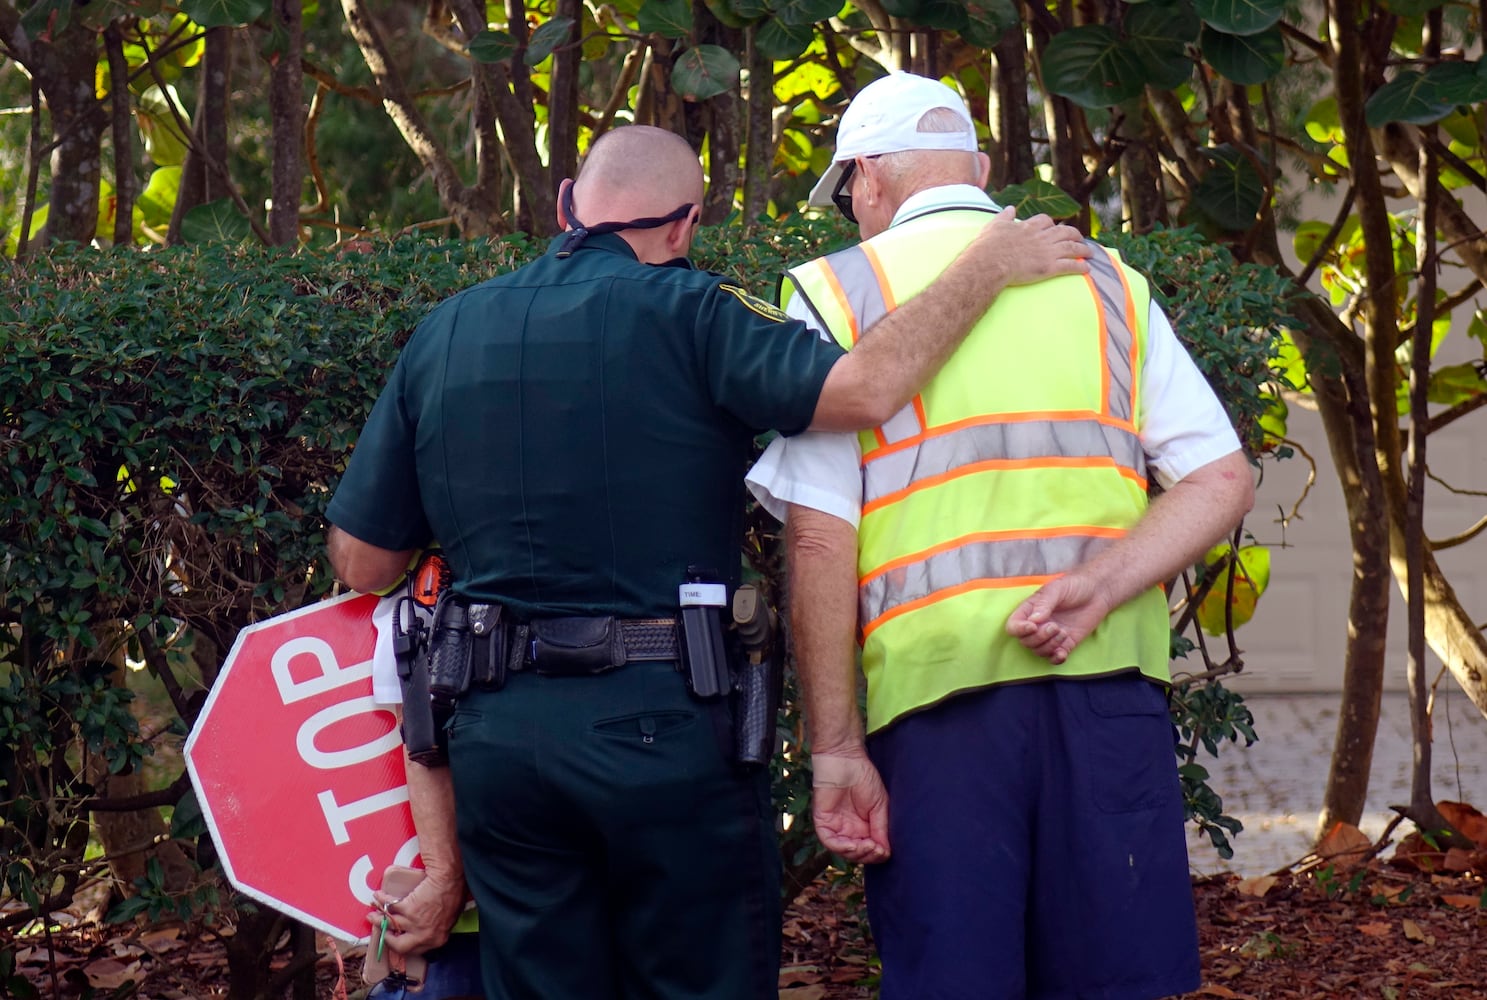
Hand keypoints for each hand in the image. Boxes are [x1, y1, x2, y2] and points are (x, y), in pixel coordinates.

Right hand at [367, 873, 464, 956]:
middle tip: (384, 934)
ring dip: (378, 919)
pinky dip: (381, 900)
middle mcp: (423, 936)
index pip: (414, 950)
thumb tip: (426, 929)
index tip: (397, 940)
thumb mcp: (448, 919)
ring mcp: (414, 923)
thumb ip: (436, 928)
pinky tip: (378, 896)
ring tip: (373, 914)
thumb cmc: (453, 894)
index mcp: (435, 940)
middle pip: (399, 945)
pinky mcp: (406, 908)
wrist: (449, 878)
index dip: (403, 945)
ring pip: (390, 925)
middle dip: (388, 940)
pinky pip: (389, 906)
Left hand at [811, 747, 890, 863]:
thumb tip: (886, 853)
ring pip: (843, 851)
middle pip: (857, 854)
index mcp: (864, 827)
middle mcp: (849, 829)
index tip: (885, 850)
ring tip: (869, 846)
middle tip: (877, 848)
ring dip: (857, 853)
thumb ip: (881, 829)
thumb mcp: (880, 807)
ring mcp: (835, 826)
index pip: (869, 850)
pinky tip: (854, 845)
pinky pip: (829, 841)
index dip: (877, 854)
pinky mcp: (823, 821)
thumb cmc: (864, 778)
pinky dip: (841, 847)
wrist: (847, 760)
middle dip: (868, 856)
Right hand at [973, 207, 1091, 287]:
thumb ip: (1004, 217)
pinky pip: (1070, 266)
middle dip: (1075, 235)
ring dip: (1083, 249)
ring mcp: (1047, 252)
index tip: (1053, 227)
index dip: (1051, 224)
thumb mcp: (995, 225)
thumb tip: (1009, 208)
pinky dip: (1080, 267)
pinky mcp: (1049, 267)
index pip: (1045, 221)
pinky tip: (1087, 269)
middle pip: (1065, 232)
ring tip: (1089, 253)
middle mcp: (1042, 237)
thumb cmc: (989, 245)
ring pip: (1072, 247)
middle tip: (1080, 239)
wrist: (991, 262)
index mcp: (1029, 227)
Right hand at [1006, 571, 1112, 664]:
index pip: (1013, 626)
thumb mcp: (1057, 589)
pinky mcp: (1066, 644)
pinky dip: (1056, 659)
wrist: (1098, 592)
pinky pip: (1054, 659)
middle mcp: (1037, 625)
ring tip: (1063, 632)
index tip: (1033, 626)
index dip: (1019, 630)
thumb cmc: (1074, 585)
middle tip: (1055, 626)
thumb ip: (1044, 604)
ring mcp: (1051, 636)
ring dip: (1050, 646)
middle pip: (1026, 642)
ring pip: (1039, 651)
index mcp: (1030, 610)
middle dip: (1039, 638)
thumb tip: (1033, 620)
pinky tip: (1063, 652)